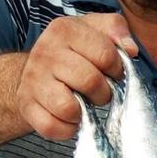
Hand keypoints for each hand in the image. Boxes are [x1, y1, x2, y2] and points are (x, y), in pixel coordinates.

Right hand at [16, 13, 137, 140]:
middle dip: (103, 93)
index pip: (106, 54)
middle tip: (99, 92)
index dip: (117, 69)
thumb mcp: (93, 30)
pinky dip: (66, 128)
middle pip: (90, 82)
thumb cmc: (71, 52)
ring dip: (84, 112)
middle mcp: (45, 53)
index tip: (113, 73)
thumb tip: (131, 49)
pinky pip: (52, 127)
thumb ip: (115, 29)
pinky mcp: (26, 106)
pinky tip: (69, 118)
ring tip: (83, 104)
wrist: (31, 71)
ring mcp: (33, 81)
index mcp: (64, 30)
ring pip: (69, 108)